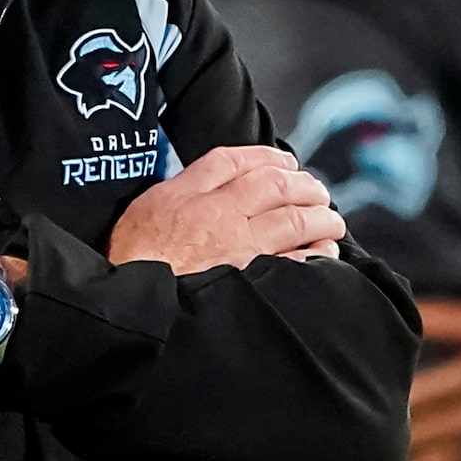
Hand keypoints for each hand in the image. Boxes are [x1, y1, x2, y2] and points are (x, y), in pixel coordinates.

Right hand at [108, 146, 343, 272]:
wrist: (131, 303)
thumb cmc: (130, 262)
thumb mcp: (141, 212)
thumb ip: (175, 194)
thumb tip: (198, 187)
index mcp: (188, 194)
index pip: (233, 161)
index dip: (266, 156)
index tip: (285, 162)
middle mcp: (219, 213)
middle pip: (276, 184)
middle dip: (304, 184)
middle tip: (317, 191)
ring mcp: (240, 246)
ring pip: (296, 218)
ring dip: (321, 217)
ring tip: (331, 220)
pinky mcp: (252, 278)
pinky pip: (296, 261)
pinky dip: (316, 254)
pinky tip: (325, 252)